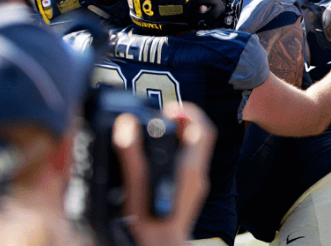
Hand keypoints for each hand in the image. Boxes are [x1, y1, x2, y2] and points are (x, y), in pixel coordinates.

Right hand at [114, 102, 215, 245]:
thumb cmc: (149, 221)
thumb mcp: (136, 184)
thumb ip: (131, 153)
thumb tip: (127, 124)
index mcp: (190, 168)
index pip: (203, 128)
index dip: (189, 112)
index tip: (170, 109)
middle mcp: (198, 175)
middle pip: (199, 137)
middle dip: (183, 122)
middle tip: (162, 118)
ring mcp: (196, 185)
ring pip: (194, 151)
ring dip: (179, 138)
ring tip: (155, 135)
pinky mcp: (190, 194)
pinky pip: (188, 164)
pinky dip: (176, 154)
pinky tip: (157, 160)